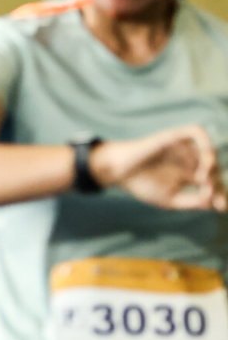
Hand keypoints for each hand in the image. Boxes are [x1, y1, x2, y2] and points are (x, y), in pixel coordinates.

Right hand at [93, 126, 226, 211]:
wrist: (120, 172)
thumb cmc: (143, 185)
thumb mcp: (171, 200)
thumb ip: (192, 202)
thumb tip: (213, 203)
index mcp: (189, 175)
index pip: (213, 182)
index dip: (220, 193)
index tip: (222, 207)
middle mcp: (190, 159)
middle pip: (214, 168)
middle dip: (217, 183)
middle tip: (210, 195)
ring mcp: (184, 147)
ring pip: (209, 151)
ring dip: (211, 166)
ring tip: (203, 180)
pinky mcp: (175, 136)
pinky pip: (196, 132)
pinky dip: (205, 143)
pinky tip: (202, 161)